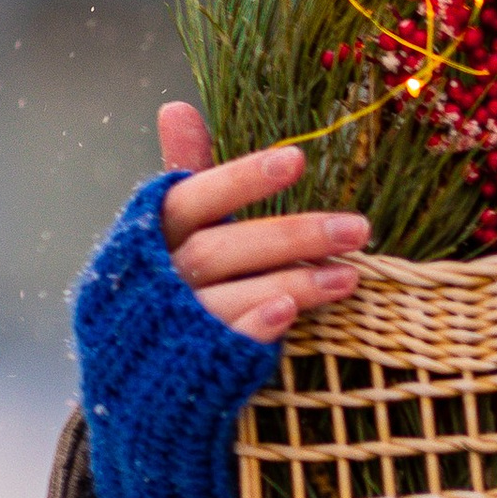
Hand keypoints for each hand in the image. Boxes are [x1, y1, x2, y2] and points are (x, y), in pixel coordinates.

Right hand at [154, 98, 367, 346]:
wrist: (138, 390)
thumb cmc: (160, 297)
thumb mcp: (167, 237)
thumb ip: (183, 178)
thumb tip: (177, 107)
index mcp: (142, 242)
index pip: (189, 201)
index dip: (239, 179)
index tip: (297, 161)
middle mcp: (150, 284)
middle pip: (219, 250)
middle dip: (291, 236)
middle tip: (358, 228)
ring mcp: (168, 330)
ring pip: (229, 296)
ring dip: (294, 281)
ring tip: (350, 275)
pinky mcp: (188, 370)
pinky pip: (223, 344)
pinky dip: (255, 326)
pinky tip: (291, 313)